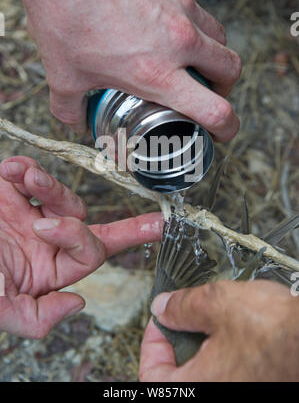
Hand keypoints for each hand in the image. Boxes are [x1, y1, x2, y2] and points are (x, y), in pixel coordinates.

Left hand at [0, 0, 240, 139]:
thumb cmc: (61, 14)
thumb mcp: (64, 76)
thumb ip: (71, 108)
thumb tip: (76, 121)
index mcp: (156, 72)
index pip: (215, 110)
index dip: (227, 127)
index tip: (222, 130)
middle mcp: (179, 39)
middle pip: (230, 69)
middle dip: (223, 86)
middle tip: (204, 90)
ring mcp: (181, 2)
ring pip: (217, 33)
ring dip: (209, 51)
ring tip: (185, 55)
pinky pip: (194, 1)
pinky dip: (185, 17)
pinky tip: (159, 17)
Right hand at [0, 156, 162, 337]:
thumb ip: (34, 317)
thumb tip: (78, 304)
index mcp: (45, 269)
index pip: (89, 256)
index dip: (83, 239)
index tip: (47, 227)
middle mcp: (42, 241)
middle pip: (90, 228)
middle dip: (129, 228)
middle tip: (158, 224)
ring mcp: (26, 214)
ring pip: (61, 196)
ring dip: (48, 185)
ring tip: (25, 180)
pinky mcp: (8, 193)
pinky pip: (30, 175)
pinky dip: (23, 170)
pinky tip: (9, 172)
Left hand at [140, 280, 298, 381]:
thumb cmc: (279, 331)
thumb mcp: (219, 304)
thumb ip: (182, 306)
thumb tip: (162, 308)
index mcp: (200, 387)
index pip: (152, 377)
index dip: (151, 343)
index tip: (161, 321)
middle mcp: (217, 394)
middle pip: (179, 374)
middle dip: (180, 340)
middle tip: (186, 317)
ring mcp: (238, 389)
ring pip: (205, 373)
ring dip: (203, 346)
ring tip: (215, 321)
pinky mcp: (256, 383)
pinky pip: (228, 374)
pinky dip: (224, 354)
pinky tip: (236, 332)